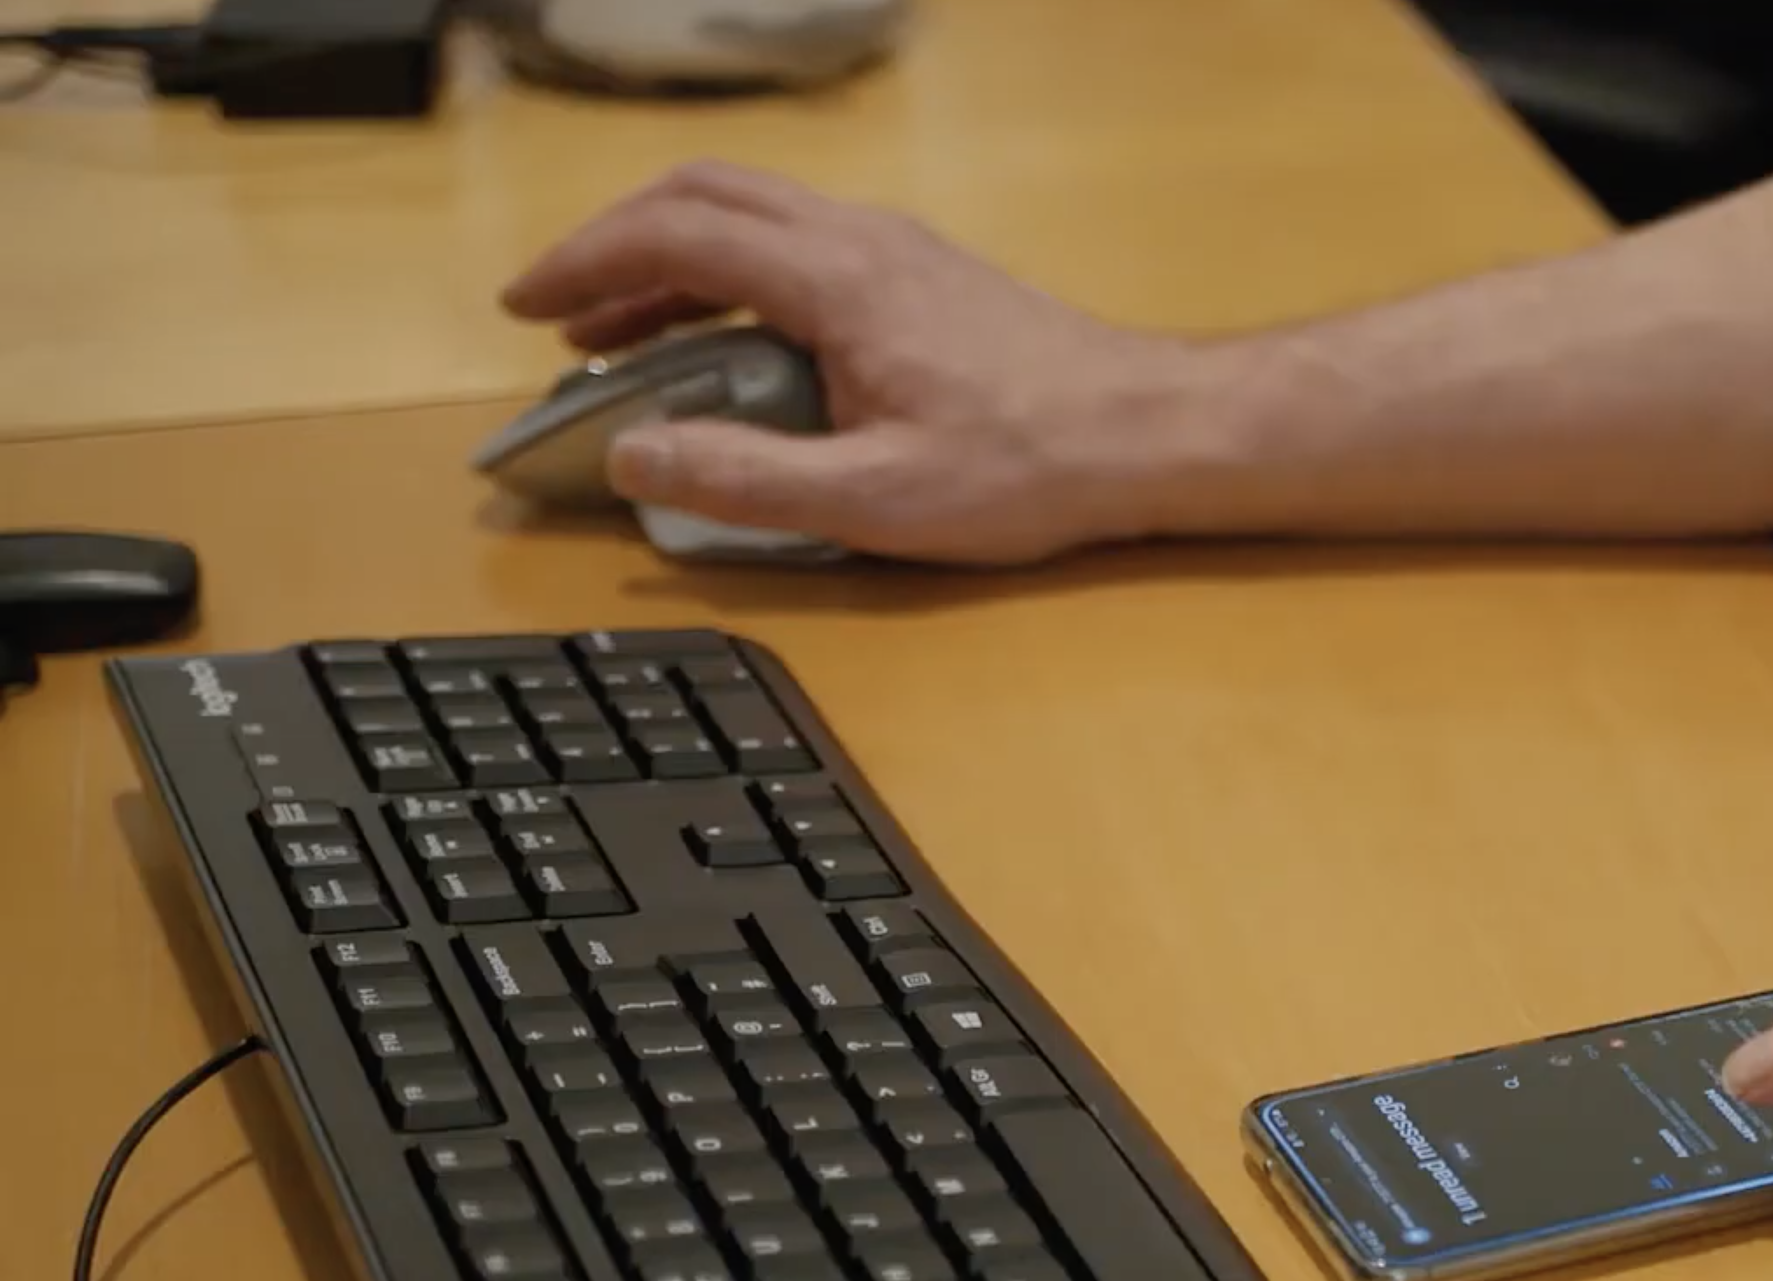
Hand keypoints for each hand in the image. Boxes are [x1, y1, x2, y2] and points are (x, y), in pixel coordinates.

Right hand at [499, 163, 1208, 563]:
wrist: (1152, 435)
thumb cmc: (1036, 464)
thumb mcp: (877, 499)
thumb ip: (746, 480)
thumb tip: (637, 456)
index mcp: (838, 280)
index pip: (675, 235)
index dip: (585, 265)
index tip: (528, 309)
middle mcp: (863, 242)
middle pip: (703, 198)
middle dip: (613, 248)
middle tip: (556, 313)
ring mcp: (897, 251)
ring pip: (752, 215)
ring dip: (671, 263)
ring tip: (619, 338)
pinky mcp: (922, 278)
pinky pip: (797, 245)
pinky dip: (732, 276)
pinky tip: (726, 343)